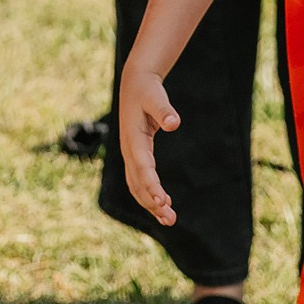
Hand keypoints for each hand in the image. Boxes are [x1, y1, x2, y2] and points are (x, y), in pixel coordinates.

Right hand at [118, 62, 182, 225]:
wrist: (135, 85)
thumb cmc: (147, 90)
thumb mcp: (156, 96)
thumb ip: (164, 110)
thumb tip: (174, 123)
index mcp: (133, 139)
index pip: (142, 167)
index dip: (152, 185)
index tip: (163, 201)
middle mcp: (129, 151)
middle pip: (138, 183)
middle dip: (153, 203)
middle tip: (171, 218)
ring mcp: (130, 156)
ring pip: (137, 187)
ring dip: (151, 204)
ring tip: (169, 219)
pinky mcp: (135, 157)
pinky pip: (139, 182)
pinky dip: (149, 195)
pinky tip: (164, 204)